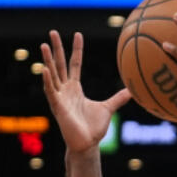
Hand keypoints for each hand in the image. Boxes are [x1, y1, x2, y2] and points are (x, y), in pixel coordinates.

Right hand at [40, 31, 131, 152]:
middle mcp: (65, 90)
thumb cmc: (94, 128)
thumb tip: (131, 91)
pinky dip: (48, 81)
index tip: (78, 34)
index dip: (76, 50)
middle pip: (60, 64)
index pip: (75, 64)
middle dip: (56, 48)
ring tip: (44, 44)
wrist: (87, 144)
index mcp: (75, 88)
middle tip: (52, 31)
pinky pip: (51, 91)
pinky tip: (45, 69)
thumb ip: (118, 98)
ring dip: (48, 60)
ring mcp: (60, 97)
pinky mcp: (57, 107)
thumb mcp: (108, 108)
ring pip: (52, 75)